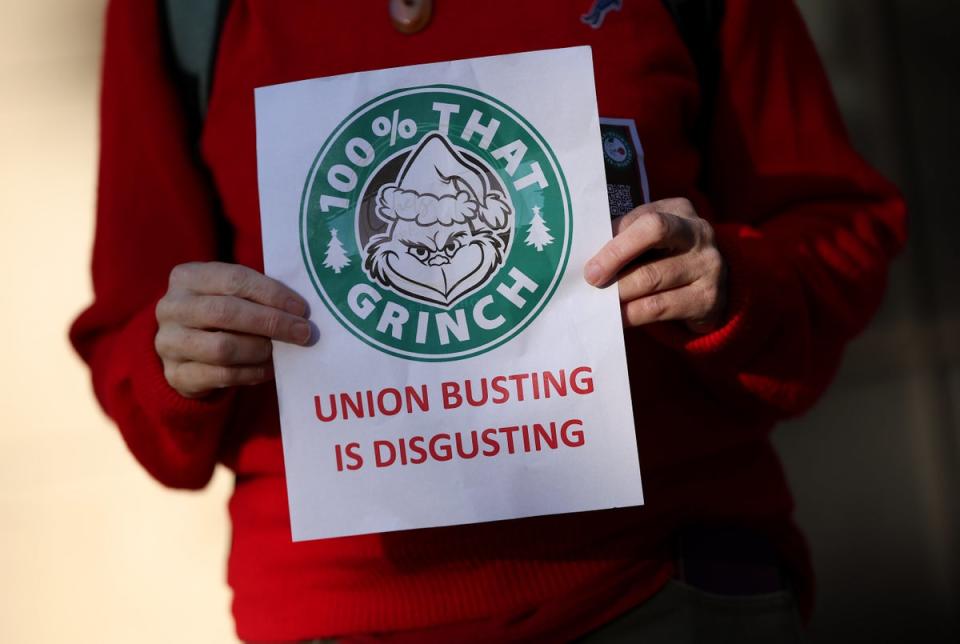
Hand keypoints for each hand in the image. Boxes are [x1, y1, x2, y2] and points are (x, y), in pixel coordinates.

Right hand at [155, 262, 310, 397]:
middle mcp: (171, 307)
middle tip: (303, 333)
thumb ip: (257, 296)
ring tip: (280, 351)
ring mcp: (168, 342)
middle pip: (226, 312)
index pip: (234, 279)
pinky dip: (252, 373)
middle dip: (272, 322)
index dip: (272, 294)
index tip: (301, 309)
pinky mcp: (175, 374)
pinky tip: (268, 369)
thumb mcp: (231, 295)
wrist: (183, 349)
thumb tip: (299, 313)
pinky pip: (222, 376)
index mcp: (187, 277)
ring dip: (260, 350)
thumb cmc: (219, 314)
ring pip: (222, 348)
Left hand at [584, 198, 726, 332]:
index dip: (617, 241)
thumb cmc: (665, 259)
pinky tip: (618, 318)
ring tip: (600, 301)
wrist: (707, 291)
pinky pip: (659, 307)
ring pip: (652, 277)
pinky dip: (632, 314)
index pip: (645, 219)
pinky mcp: (707, 299)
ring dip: (620, 291)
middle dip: (615, 259)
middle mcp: (699, 233)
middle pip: (653, 235)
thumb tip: (590, 259)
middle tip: (592, 282)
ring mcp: (708, 265)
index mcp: (679, 211)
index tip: (591, 265)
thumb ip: (624, 240)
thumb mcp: (649, 241)